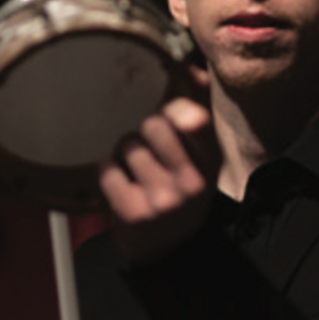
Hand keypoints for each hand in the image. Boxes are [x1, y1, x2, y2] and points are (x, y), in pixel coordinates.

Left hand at [99, 69, 219, 263]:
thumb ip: (196, 116)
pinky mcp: (134, 213)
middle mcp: (192, 183)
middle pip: (154, 124)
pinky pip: (107, 169)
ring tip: (134, 171)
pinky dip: (107, 173)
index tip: (170, 115)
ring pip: (127, 145)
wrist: (166, 250)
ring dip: (123, 153)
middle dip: (143, 132)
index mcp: (211, 164)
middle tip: (146, 150)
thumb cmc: (179, 193)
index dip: (176, 109)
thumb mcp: (199, 160)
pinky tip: (120, 185)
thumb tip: (193, 69)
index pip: (195, 118)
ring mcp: (163, 200)